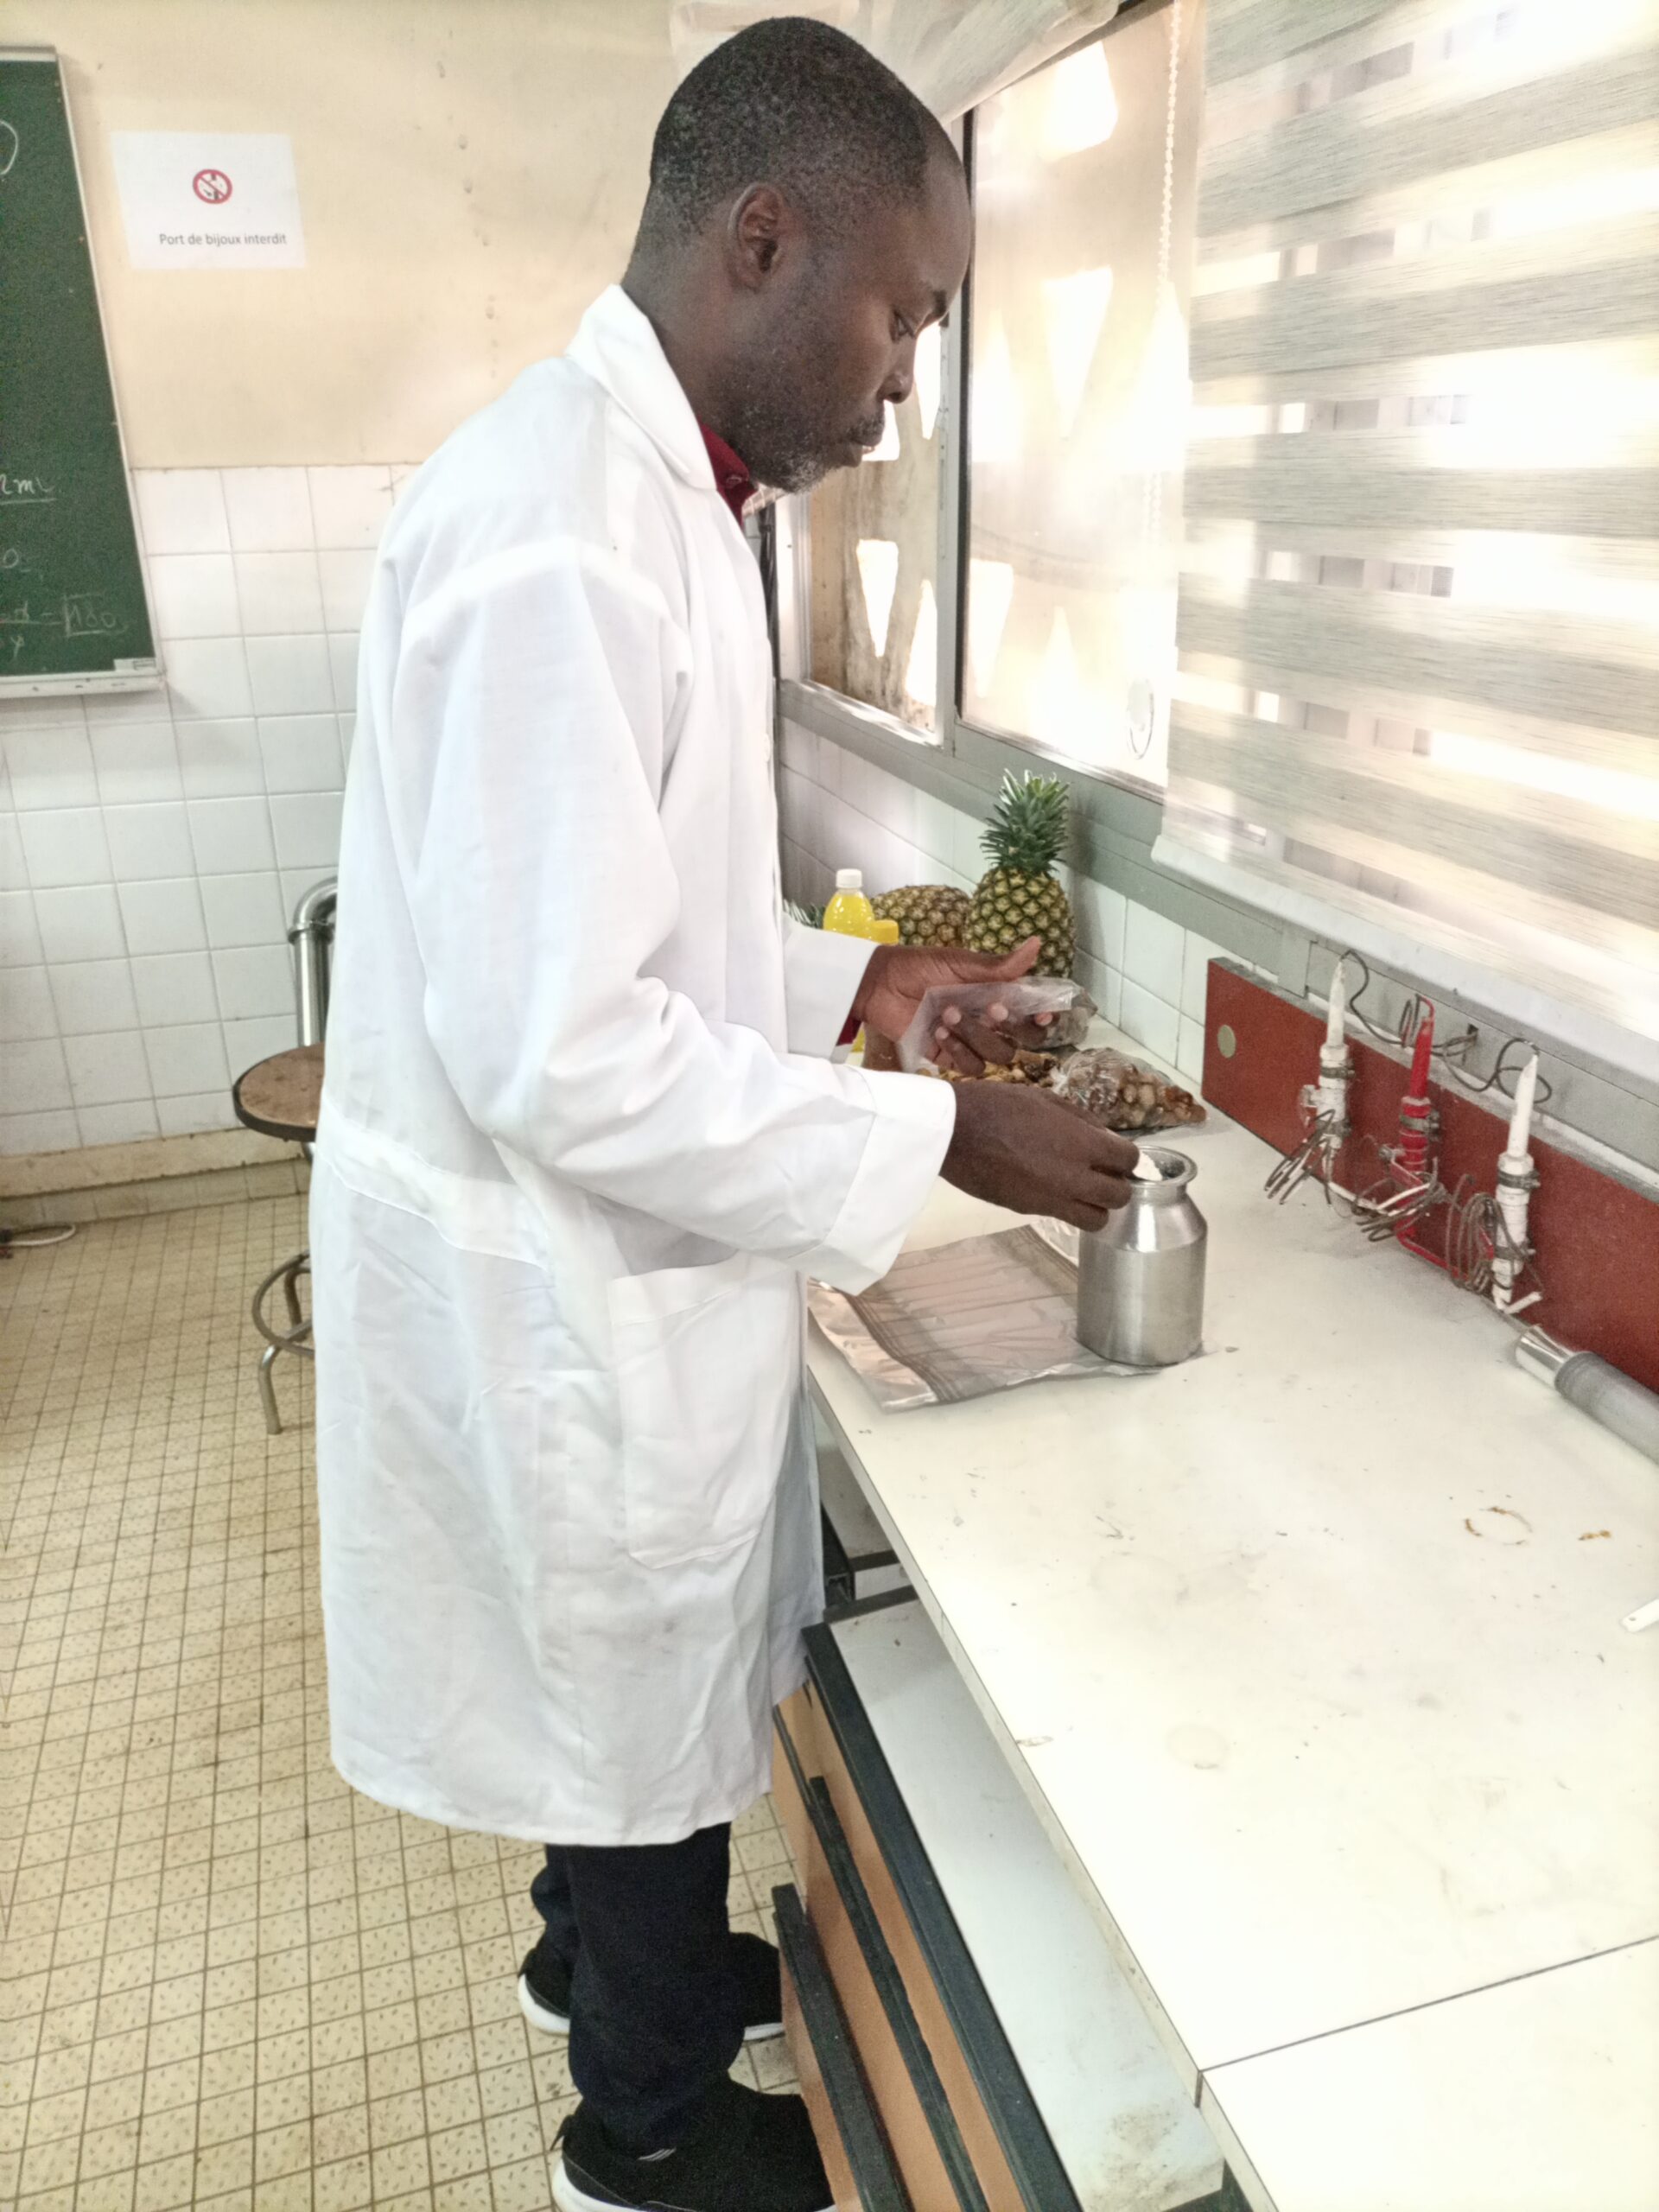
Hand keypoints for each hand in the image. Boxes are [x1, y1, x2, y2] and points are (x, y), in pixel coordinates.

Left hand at [852, 936, 1053, 1074]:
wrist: (877, 985)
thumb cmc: (918, 966)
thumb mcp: (959, 962)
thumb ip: (998, 966)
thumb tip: (1037, 944)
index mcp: (996, 994)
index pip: (1031, 1013)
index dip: (1042, 1018)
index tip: (1043, 1015)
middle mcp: (988, 1020)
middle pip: (1021, 1041)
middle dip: (1010, 1028)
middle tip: (991, 1009)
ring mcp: (969, 1041)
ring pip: (997, 1056)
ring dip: (975, 1036)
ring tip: (947, 1015)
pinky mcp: (947, 1057)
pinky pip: (969, 1066)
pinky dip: (957, 1050)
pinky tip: (937, 1032)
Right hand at [942, 1083, 1137, 1229]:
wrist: (954, 1132)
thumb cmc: (998, 1105)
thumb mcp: (1045, 1099)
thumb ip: (1081, 1120)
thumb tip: (1104, 1136)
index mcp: (1082, 1143)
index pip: (1129, 1160)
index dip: (1126, 1157)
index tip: (1115, 1153)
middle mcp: (1074, 1177)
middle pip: (1120, 1196)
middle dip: (1116, 1184)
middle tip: (1101, 1173)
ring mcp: (1053, 1199)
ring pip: (1097, 1220)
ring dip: (1096, 1205)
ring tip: (1082, 1190)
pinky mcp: (1031, 1211)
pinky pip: (1065, 1217)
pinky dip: (1068, 1208)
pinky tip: (1053, 1190)